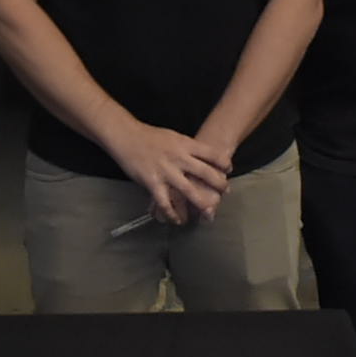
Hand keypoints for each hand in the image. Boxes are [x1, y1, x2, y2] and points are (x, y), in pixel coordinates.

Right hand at [106, 123, 229, 226]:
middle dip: (218, 184)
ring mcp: (166, 171)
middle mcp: (179, 158)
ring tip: (208, 212)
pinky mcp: (153, 182)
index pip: (211, 154)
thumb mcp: (173, 137)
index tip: (228, 169)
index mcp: (185, 144)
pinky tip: (177, 220)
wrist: (127, 136)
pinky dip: (172, 213)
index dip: (223, 162)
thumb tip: (199, 158)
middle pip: (205, 173)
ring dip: (201, 203)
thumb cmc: (149, 136)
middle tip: (225, 191)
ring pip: (189, 191)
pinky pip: (166, 202)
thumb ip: (186, 148)